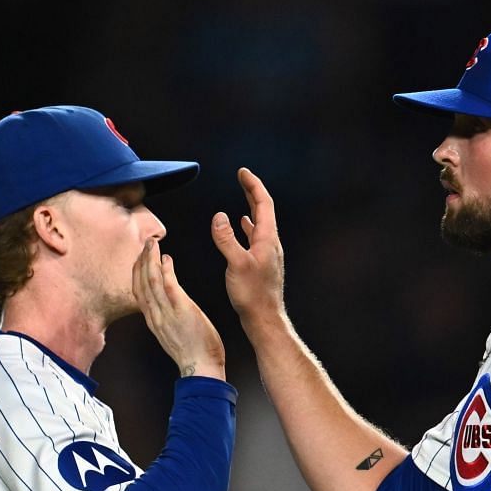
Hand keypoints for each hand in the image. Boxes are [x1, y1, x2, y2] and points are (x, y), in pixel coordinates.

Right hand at [132, 238, 224, 379]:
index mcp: (154, 320)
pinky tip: (166, 259)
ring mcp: (166, 312)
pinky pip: (168, 286)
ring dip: (150, 260)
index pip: (138, 291)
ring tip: (153, 244)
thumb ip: (168, 318)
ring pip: (150, 281)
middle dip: (141, 261)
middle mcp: (155, 315)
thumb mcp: (173, 334)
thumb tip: (169, 307)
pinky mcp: (181, 311)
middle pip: (140, 282)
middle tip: (145, 244)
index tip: (140, 258)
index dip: (137, 272)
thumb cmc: (194, 352)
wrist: (201, 368)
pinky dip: (165, 270)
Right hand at [211, 167, 286, 327]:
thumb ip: (227, 240)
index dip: (253, 186)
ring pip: (260, 223)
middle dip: (252, 191)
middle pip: (264, 210)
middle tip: (242, 176)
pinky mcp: (262, 263)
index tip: (242, 172)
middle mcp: (271, 244)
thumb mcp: (236, 264)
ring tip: (244, 194)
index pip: (264, 204)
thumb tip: (220, 216)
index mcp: (268, 240)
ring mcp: (267, 253)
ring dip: (251, 206)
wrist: (264, 319)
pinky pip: (256, 236)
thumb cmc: (252, 295)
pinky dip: (249, 225)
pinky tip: (243, 224)